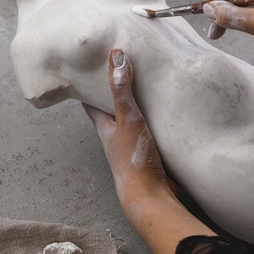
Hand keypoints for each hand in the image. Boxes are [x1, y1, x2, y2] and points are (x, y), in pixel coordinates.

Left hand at [82, 49, 172, 211]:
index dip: (88, 88)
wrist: (150, 196)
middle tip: (121, 75)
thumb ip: (122, 91)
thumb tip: (116, 57)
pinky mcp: (150, 156)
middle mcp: (116, 139)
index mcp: (105, 129)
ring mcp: (133, 149)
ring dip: (137, 110)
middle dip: (115, 96)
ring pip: (132, 124)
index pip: (91, 104)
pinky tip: (166, 117)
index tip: (88, 72)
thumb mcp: (127, 120)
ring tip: (148, 90)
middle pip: (112, 113)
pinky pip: (151, 135)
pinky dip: (155, 124)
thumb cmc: (133, 160)